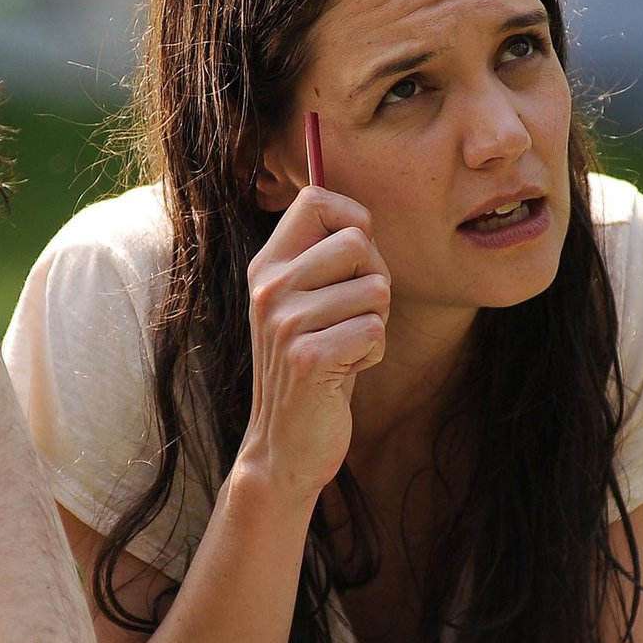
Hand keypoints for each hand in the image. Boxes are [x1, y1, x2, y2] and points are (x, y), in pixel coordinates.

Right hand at [239, 185, 390, 497]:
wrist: (285, 441)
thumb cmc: (312, 362)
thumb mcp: (304, 302)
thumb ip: (323, 260)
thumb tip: (361, 219)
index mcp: (267, 266)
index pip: (315, 201)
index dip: (354, 219)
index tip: (355, 256)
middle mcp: (269, 288)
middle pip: (357, 242)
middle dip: (374, 278)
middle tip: (352, 314)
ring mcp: (285, 323)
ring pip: (375, 289)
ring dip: (375, 322)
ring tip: (344, 346)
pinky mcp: (308, 359)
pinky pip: (374, 331)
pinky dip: (372, 354)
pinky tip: (345, 370)